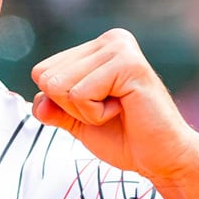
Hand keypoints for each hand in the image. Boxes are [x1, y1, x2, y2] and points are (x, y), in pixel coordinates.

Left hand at [29, 28, 198, 189]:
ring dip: (84, 111)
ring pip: (60, 86)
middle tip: (108, 112)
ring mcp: (120, 49)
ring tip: (116, 110)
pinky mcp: (128, 65)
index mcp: (96, 47)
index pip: (41, 72)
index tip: (97, 108)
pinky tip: (123, 110)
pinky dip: (95, 114)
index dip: (61, 103)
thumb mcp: (76, 120)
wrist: (160, 158)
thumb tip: (38, 102)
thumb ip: (52, 107)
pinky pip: (79, 94)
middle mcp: (109, 40)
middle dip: (70, 107)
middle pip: (46, 77)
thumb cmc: (123, 137)